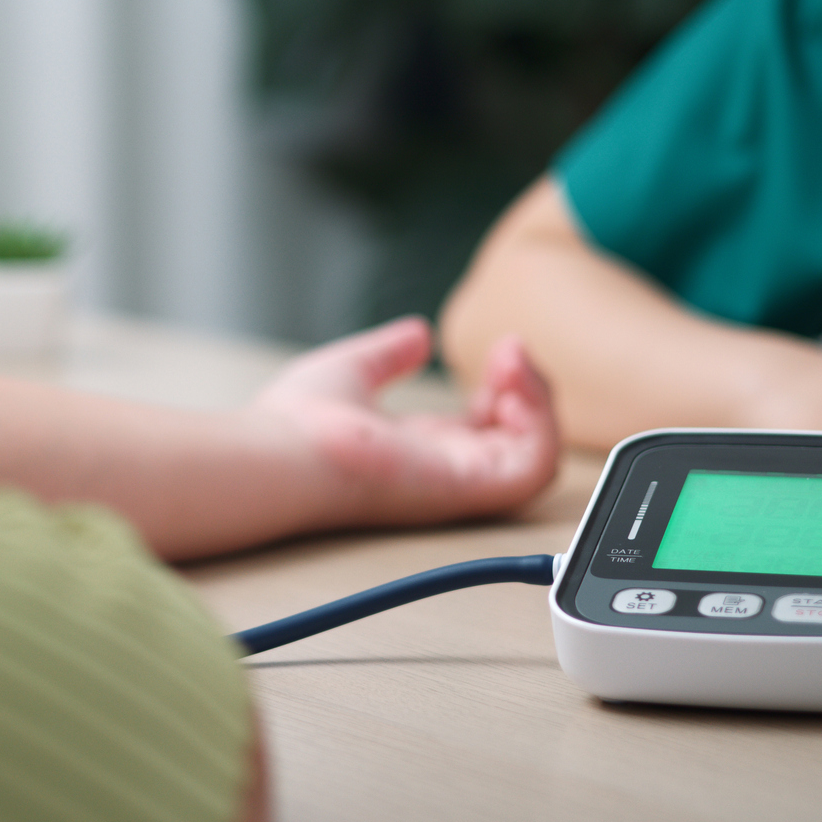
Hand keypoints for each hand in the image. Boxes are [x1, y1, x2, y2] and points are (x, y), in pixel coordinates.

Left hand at [249, 317, 558, 529]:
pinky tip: (512, 387)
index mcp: (419, 447)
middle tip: (510, 352)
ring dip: (542, 406)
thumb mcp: (353, 371)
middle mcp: (444, 468)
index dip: (507, 387)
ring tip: (515, 363)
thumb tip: (417, 335)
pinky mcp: (466, 487)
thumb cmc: (297, 424)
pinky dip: (540, 426)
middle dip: (532, 391)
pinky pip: (532, 469)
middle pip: (520, 442)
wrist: (280, 453)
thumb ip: (387, 355)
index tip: (499, 349)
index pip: (487, 427)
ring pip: (537, 460)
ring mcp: (458, 482)